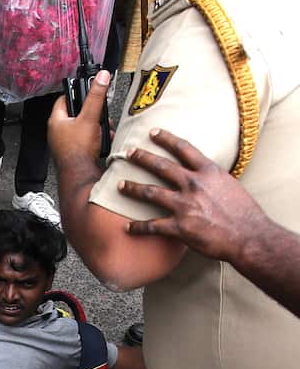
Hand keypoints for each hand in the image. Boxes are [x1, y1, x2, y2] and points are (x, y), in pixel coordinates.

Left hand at [48, 70, 110, 165]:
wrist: (81, 175)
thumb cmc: (78, 150)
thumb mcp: (90, 118)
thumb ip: (96, 96)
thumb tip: (101, 78)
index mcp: (56, 121)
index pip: (64, 98)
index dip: (77, 92)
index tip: (88, 90)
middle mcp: (58, 132)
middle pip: (77, 113)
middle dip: (93, 113)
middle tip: (100, 114)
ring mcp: (65, 143)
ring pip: (84, 127)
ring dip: (98, 126)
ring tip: (104, 129)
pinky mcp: (74, 152)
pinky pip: (87, 139)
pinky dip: (97, 138)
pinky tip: (103, 141)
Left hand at [119, 128, 269, 261]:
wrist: (250, 236)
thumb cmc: (244, 213)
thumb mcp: (230, 186)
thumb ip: (212, 179)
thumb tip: (204, 175)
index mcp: (209, 172)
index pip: (184, 149)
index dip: (166, 139)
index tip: (153, 132)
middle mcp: (194, 185)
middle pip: (161, 166)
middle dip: (142, 158)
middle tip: (128, 153)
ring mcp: (185, 205)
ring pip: (150, 192)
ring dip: (132, 188)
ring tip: (119, 185)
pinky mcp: (180, 227)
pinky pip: (152, 226)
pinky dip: (137, 227)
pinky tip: (127, 227)